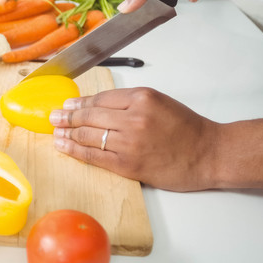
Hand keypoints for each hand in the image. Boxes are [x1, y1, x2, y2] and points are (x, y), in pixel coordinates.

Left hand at [49, 88, 220, 191]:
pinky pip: (95, 156)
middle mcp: (134, 117)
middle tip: (53, 117)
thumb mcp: (160, 102)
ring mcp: (130, 142)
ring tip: (56, 132)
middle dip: (67, 117)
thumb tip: (99, 107)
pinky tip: (65, 147)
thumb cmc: (188, 129)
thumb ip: (130, 103)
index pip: (101, 98)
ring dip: (67, 133)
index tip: (67, 105)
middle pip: (90, 115)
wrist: (209, 153)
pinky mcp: (129, 164)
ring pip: (88, 135)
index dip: (79, 103)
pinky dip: (76, 151)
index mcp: (141, 98)